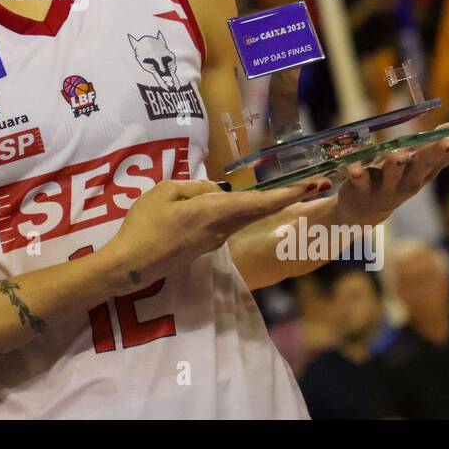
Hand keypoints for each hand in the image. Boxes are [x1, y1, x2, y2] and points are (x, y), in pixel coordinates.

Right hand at [103, 177, 326, 287]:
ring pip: (241, 215)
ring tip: (279, 190)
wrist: (133, 264)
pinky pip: (225, 222)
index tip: (313, 186)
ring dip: (261, 203)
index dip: (288, 194)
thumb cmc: (145, 224)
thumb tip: (213, 190)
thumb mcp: (164, 192)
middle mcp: (222, 229)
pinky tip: (220, 204)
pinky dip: (234, 210)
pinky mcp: (206, 246)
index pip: (260, 202)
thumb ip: (193, 186)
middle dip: (289, 197)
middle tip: (316, 184)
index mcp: (214, 212)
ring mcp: (216, 240)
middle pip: (260, 210)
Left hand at [329, 122, 448, 225]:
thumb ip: (433, 143)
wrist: (363, 210)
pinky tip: (354, 169)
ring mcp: (386, 186)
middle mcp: (409, 179)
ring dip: (395, 165)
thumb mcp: (416, 161)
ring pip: (392, 174)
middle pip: (424, 164)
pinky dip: (356, 174)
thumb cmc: (394, 177)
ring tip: (398, 155)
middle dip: (437, 152)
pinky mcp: (361, 189)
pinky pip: (359, 181)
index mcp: (425, 170)